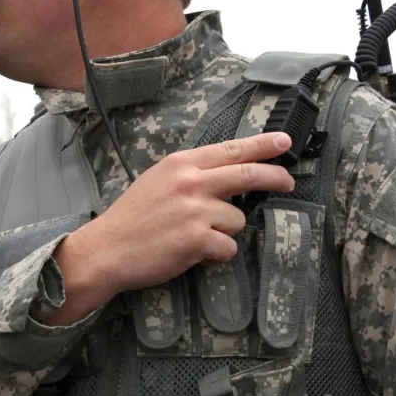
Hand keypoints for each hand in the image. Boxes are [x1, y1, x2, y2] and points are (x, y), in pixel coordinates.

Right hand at [51, 132, 294, 320]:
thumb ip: (190, 174)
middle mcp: (191, 181)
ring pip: (236, 220)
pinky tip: (191, 253)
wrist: (106, 249)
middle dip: (274, 176)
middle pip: (246, 174)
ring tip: (193, 237)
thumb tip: (226, 175)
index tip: (283, 141)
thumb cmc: (132, 217)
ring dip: (223, 232)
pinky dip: (214, 254)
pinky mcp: (197, 238)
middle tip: (288, 181)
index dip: (261, 145)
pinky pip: (226, 247)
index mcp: (181, 164)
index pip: (230, 149)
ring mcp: (195, 210)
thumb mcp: (159, 180)